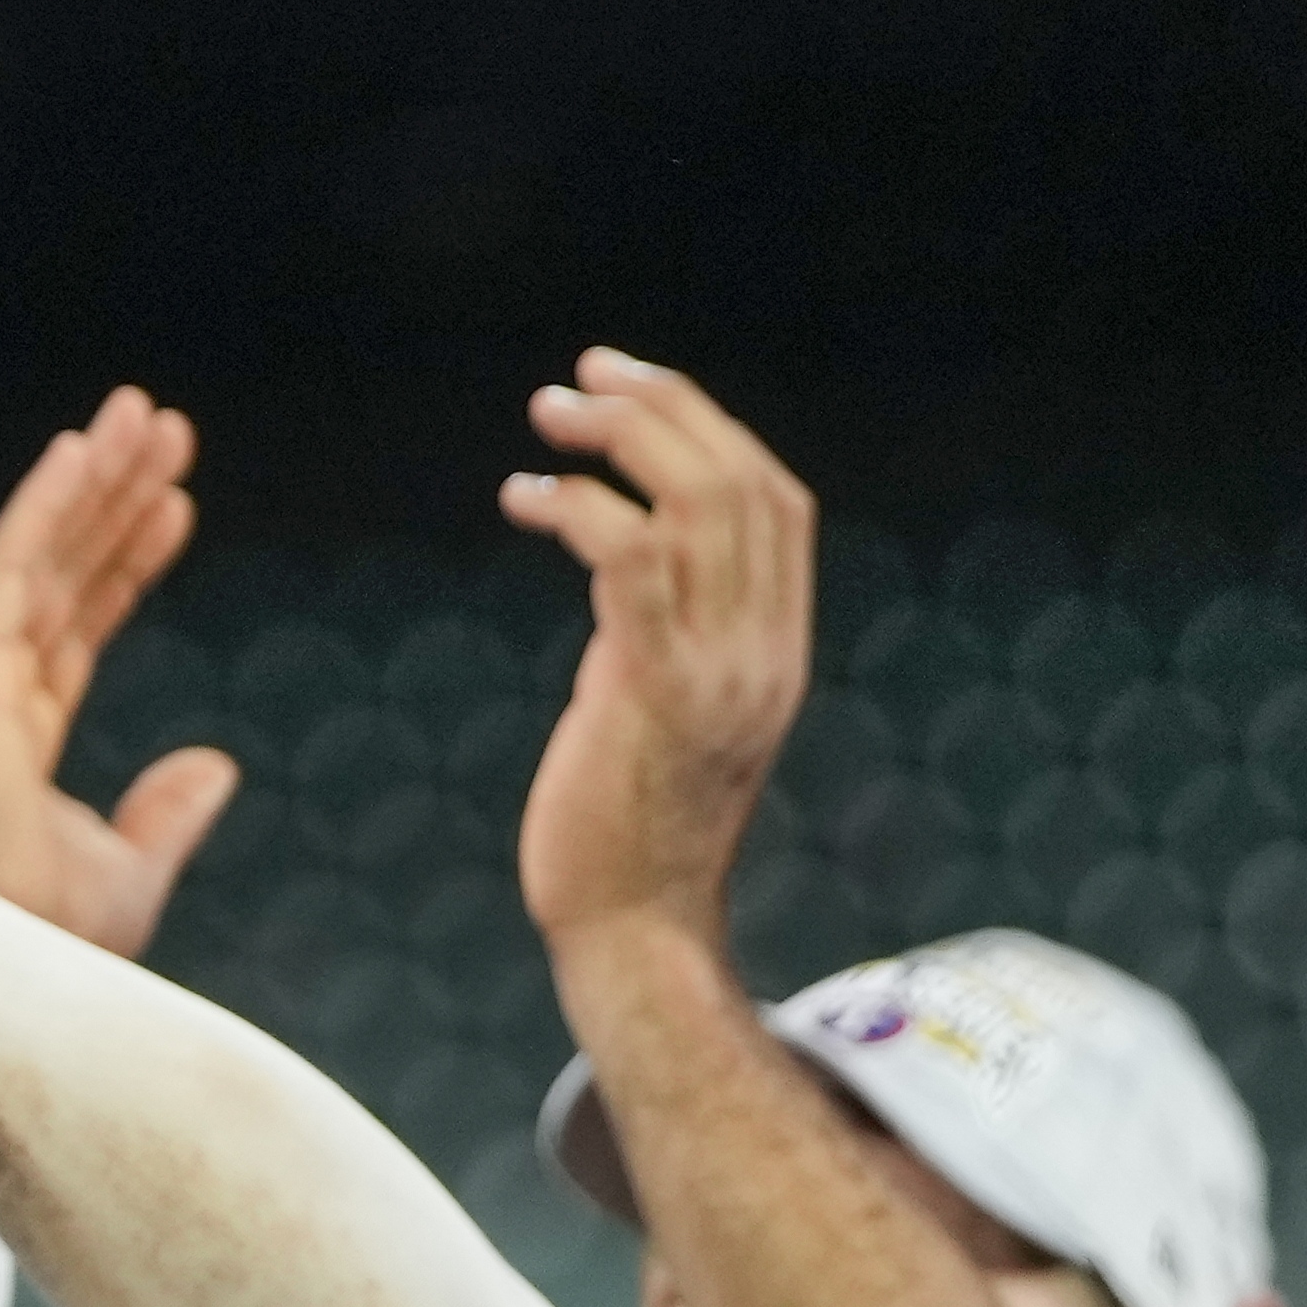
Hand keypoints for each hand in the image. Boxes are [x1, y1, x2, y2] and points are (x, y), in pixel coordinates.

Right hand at [0, 387, 241, 958]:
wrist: (1, 967)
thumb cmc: (45, 941)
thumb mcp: (128, 873)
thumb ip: (164, 815)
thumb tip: (216, 765)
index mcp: (11, 736)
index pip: (79, 627)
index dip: (128, 564)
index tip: (178, 509)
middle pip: (61, 574)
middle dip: (113, 500)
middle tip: (163, 431)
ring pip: (39, 555)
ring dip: (90, 480)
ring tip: (142, 414)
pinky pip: (9, 568)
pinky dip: (44, 505)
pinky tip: (82, 449)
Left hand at [501, 352, 811, 951]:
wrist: (632, 929)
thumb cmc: (626, 825)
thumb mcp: (661, 704)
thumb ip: (660, 629)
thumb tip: (619, 557)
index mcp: (779, 650)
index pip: (780, 503)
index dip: (711, 430)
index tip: (637, 389)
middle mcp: (766, 650)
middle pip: (742, 483)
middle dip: (663, 409)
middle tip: (582, 376)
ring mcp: (721, 670)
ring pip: (695, 504)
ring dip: (617, 440)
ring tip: (548, 416)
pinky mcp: (654, 689)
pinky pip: (629, 558)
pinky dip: (576, 506)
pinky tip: (525, 498)